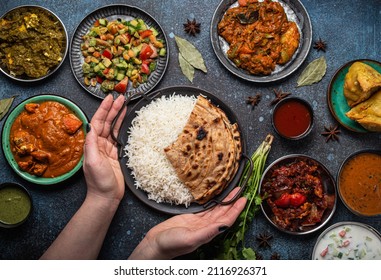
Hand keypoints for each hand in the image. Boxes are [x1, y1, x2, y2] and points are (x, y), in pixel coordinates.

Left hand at [83, 94, 125, 202]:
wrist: (107, 197)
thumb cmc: (99, 182)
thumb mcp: (93, 162)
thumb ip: (91, 144)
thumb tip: (91, 127)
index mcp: (92, 144)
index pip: (97, 122)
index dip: (104, 109)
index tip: (110, 98)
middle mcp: (99, 144)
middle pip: (106, 122)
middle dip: (113, 109)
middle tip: (121, 97)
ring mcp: (108, 149)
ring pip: (113, 128)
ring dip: (118, 116)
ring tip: (125, 104)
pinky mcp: (116, 154)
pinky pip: (119, 137)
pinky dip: (123, 127)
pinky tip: (127, 121)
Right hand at [129, 187, 246, 258]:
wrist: (155, 244)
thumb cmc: (171, 245)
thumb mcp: (190, 239)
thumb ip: (207, 232)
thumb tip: (223, 225)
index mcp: (208, 233)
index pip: (226, 220)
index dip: (236, 210)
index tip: (243, 200)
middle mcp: (206, 228)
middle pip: (223, 213)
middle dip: (233, 203)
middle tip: (241, 191)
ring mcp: (199, 223)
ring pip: (215, 210)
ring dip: (225, 201)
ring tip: (232, 192)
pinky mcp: (190, 218)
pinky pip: (205, 209)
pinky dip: (212, 202)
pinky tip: (216, 197)